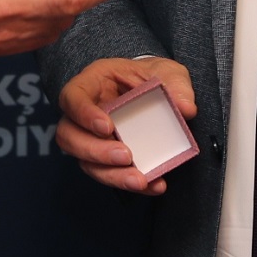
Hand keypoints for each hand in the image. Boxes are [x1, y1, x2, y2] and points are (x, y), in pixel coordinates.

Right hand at [57, 57, 196, 196]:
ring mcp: (90, 138)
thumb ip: (176, 85)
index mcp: (92, 82)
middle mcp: (83, 113)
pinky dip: (129, 182)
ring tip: (139, 180)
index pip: (72, 97)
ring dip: (111, 174)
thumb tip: (186, 108)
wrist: (155, 90)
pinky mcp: (104, 158)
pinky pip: (108, 174)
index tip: (107, 127)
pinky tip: (153, 185)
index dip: (83, 114)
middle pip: (69, 136)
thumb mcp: (167, 72)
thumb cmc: (151, 76)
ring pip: (84, 162)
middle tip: (126, 157)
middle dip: (96, 152)